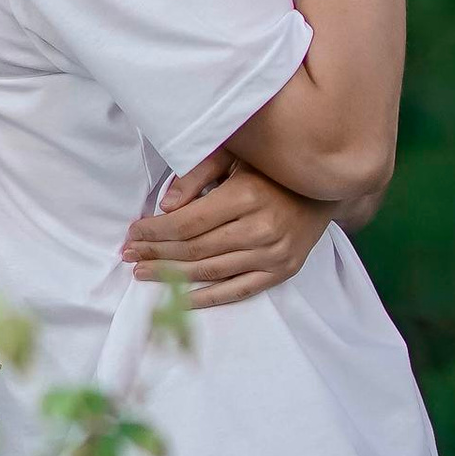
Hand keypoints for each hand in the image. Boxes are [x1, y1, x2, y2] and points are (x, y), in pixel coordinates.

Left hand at [121, 150, 333, 306]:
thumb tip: (166, 206)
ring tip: (143, 273)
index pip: (188, 222)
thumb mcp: (236, 155)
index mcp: (248, 195)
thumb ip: (198, 174)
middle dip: (156, 253)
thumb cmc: (272, 168)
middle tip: (128, 255)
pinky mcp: (282, 271)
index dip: (155, 231)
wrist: (325, 190)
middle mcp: (262, 228)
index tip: (133, 233)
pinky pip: (237, 291)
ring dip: (171, 276)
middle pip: (195, 250)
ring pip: (210, 273)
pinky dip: (206, 299)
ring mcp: (274, 254)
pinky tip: (179, 300)